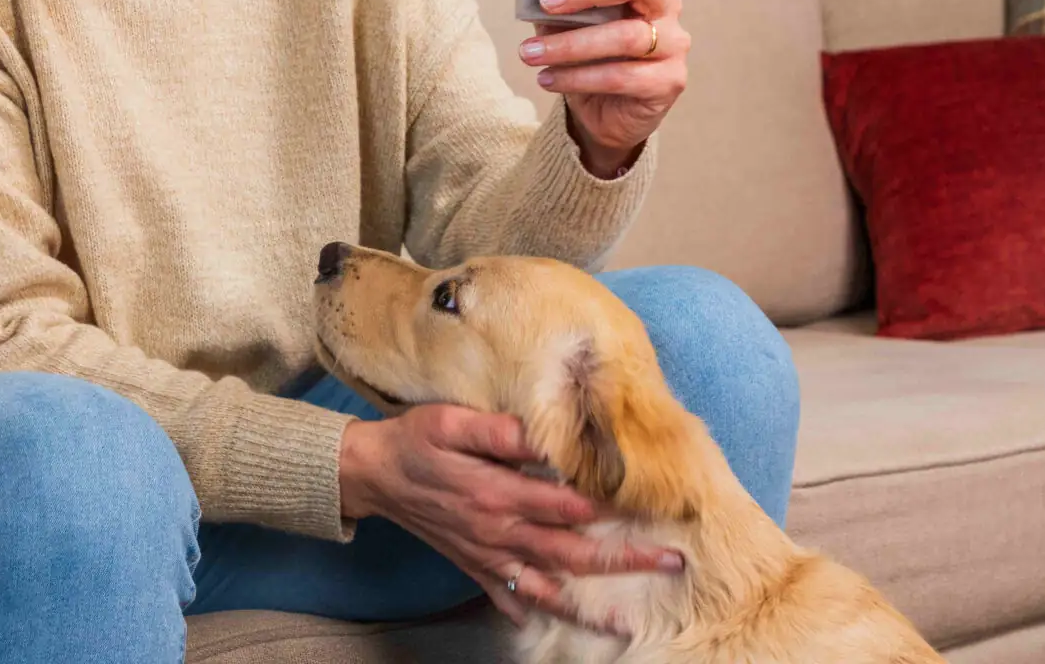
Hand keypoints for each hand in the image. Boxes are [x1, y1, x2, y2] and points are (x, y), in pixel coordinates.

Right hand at [339, 406, 683, 634]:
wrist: (374, 474)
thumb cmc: (416, 439)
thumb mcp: (452, 421)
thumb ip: (498, 430)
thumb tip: (543, 435)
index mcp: (497, 492)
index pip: (566, 505)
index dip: (609, 509)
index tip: (650, 508)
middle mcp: (498, 530)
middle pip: (571, 552)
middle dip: (624, 559)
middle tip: (670, 562)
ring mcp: (487, 554)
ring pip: (547, 586)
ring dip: (588, 604)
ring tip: (626, 621)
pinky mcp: (474, 565)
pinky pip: (508, 596)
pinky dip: (531, 612)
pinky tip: (555, 623)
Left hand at [492, 0, 689, 176]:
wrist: (598, 111)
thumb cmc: (581, 48)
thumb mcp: (553, 11)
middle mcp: (665, 3)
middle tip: (546, 2)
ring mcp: (673, 43)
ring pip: (627, 36)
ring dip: (570, 45)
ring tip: (529, 52)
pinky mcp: (669, 81)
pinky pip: (622, 76)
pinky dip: (578, 78)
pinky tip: (547, 80)